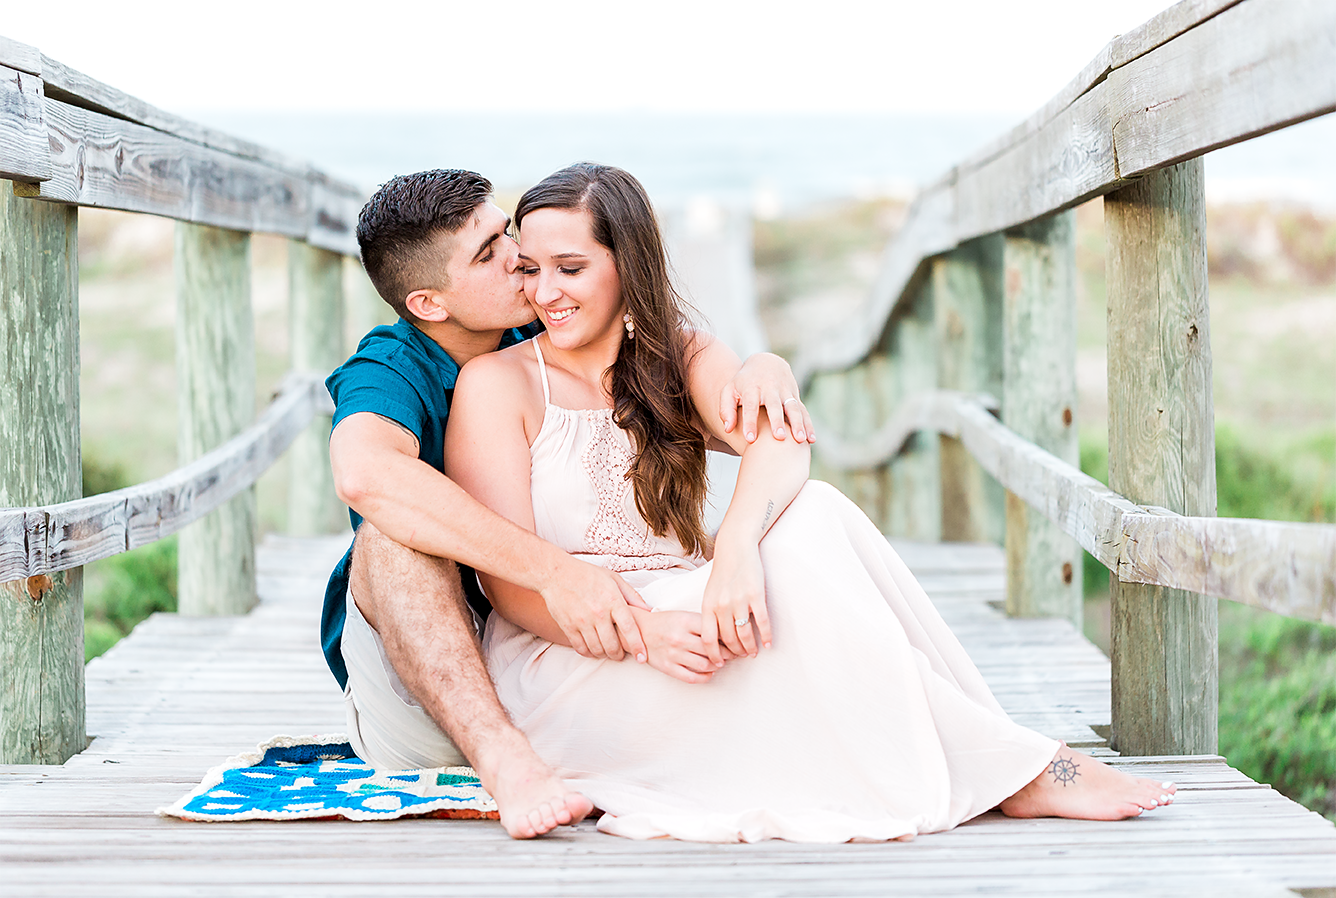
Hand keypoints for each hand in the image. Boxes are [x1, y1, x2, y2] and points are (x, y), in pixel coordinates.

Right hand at [540, 558, 649, 661]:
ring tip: (607, 651)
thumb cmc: (588, 575)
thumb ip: (632, 595)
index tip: (642, 657)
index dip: (637, 646)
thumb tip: (648, 610)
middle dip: (619, 655)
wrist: (557, 573)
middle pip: (613, 646)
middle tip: (621, 654)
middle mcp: (598, 613)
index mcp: (613, 600)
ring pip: (597, 650)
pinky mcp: (568, 627)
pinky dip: (589, 653)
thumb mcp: (614, 579)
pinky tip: (592, 648)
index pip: (629, 629)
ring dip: (604, 655)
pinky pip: (581, 648)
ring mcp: (582, 621)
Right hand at [636, 609, 737, 683]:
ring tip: (721, 662)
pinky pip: (692, 677)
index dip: (728, 638)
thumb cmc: (665, 622)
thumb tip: (726, 635)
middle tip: (734, 654)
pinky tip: (709, 673)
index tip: (735, 640)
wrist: (638, 630)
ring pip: (705, 665)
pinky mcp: (667, 667)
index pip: (714, 631)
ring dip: (717, 666)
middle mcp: (679, 637)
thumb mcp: (683, 616)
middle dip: (727, 654)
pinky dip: (705, 677)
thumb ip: (702, 624)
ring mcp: (673, 654)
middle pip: (712, 649)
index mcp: (685, 621)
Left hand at [699, 541, 771, 664]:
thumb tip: (714, 638)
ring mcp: (739, 600)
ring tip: (753, 652)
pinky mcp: (755, 595)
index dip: (713, 654)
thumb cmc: (722, 572)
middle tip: (740, 657)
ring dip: (749, 647)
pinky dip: (765, 636)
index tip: (719, 663)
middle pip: (728, 639)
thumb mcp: (710, 593)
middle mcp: (721, 605)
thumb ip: (711, 613)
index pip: (708, 638)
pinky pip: (761, 622)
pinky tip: (767, 644)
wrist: (735, 549)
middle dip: (734, 652)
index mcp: (708, 606)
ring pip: (744, 634)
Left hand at [718, 352, 815, 443]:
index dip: (750, 422)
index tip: (750, 439)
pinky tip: (811, 439)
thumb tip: (728, 429)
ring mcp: (785, 392)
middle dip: (777, 421)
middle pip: (774, 406)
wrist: (767, 362)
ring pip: (793, 408)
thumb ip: (726, 409)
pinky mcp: (795, 397)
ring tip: (799, 439)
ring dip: (797, 423)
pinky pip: (803, 411)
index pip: (751, 406)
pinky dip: (808, 425)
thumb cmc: (744, 383)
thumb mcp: (730, 391)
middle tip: (778, 438)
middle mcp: (770, 389)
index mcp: (752, 388)